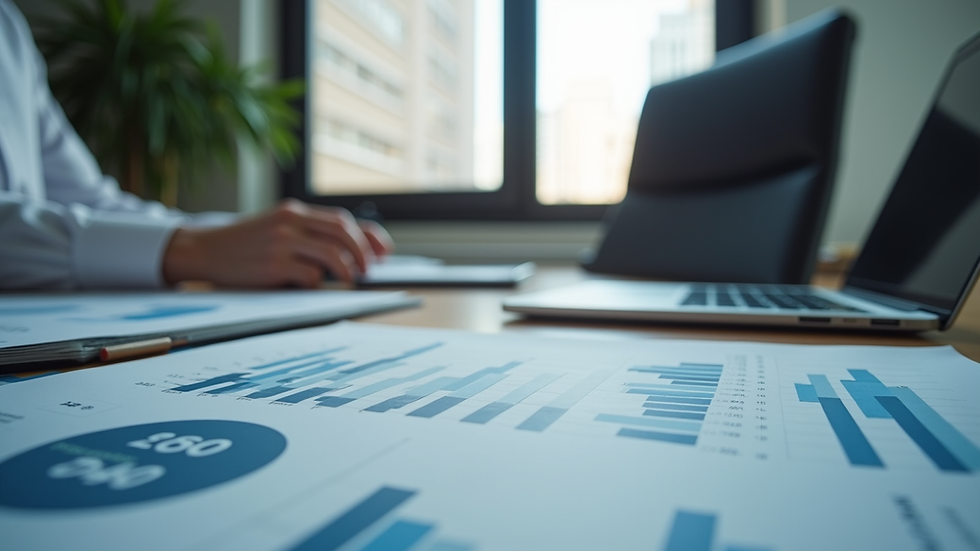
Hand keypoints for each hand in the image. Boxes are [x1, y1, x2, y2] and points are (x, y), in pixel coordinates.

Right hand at [162, 200, 393, 287]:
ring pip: (332, 254)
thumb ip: (307, 234)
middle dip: (363, 253)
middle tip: (368, 270)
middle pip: (343, 232)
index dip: (367, 236)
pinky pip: (310, 275)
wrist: (204, 250)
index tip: (383, 251)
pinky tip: (310, 285)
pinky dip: (317, 282)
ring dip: (348, 270)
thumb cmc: (245, 244)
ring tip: (350, 280)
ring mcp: (282, 242)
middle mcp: (290, 221)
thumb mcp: (276, 228)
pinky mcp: (273, 264)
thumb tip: (351, 251)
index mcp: (294, 211)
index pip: (342, 219)